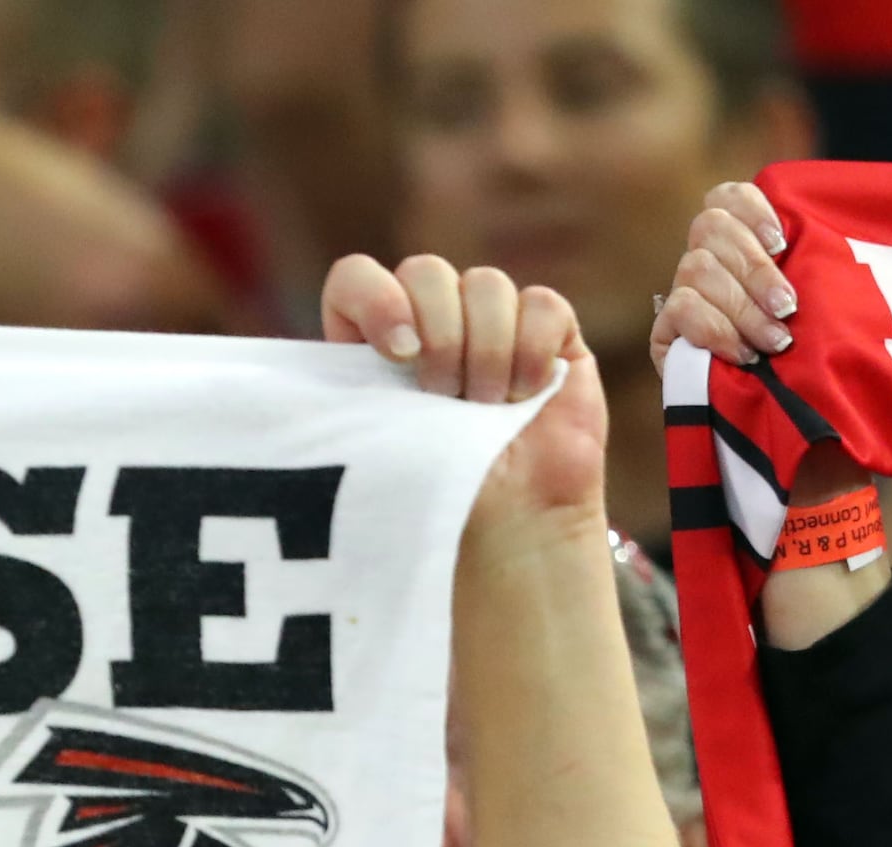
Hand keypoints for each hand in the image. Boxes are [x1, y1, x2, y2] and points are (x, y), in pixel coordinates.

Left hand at [319, 253, 605, 529]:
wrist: (509, 530)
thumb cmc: (434, 496)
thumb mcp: (379, 443)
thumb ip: (357, 391)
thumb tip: (342, 360)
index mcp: (375, 342)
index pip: (356, 279)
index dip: (374, 298)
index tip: (398, 352)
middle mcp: (432, 320)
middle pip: (425, 271)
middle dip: (438, 335)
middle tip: (444, 397)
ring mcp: (492, 320)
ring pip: (486, 283)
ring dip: (485, 351)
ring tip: (486, 408)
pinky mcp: (550, 332)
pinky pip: (543, 305)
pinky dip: (533, 349)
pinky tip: (526, 394)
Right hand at [649, 185, 871, 502]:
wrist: (802, 439)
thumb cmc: (824, 367)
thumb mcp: (829, 309)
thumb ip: (818, 263)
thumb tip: (838, 217)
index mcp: (744, 245)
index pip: (726, 198)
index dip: (751, 209)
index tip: (785, 242)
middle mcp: (709, 266)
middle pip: (709, 226)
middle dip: (754, 266)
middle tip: (790, 307)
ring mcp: (685, 301)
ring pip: (695, 268)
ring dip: (742, 305)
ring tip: (776, 342)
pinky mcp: (668, 340)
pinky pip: (680, 312)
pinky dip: (716, 330)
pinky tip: (745, 356)